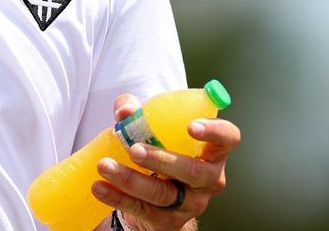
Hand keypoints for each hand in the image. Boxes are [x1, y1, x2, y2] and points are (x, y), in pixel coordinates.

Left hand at [91, 94, 240, 230]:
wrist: (156, 198)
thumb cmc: (163, 152)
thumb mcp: (156, 130)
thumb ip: (140, 114)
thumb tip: (125, 109)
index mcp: (212, 151)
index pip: (228, 138)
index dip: (215, 131)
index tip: (191, 125)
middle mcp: (208, 179)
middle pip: (192, 171)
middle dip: (161, 159)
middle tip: (134, 149)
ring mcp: (191, 203)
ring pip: (163, 193)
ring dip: (131, 179)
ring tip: (105, 166)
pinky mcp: (169, 221)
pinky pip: (143, 210)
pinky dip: (118, 197)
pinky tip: (100, 187)